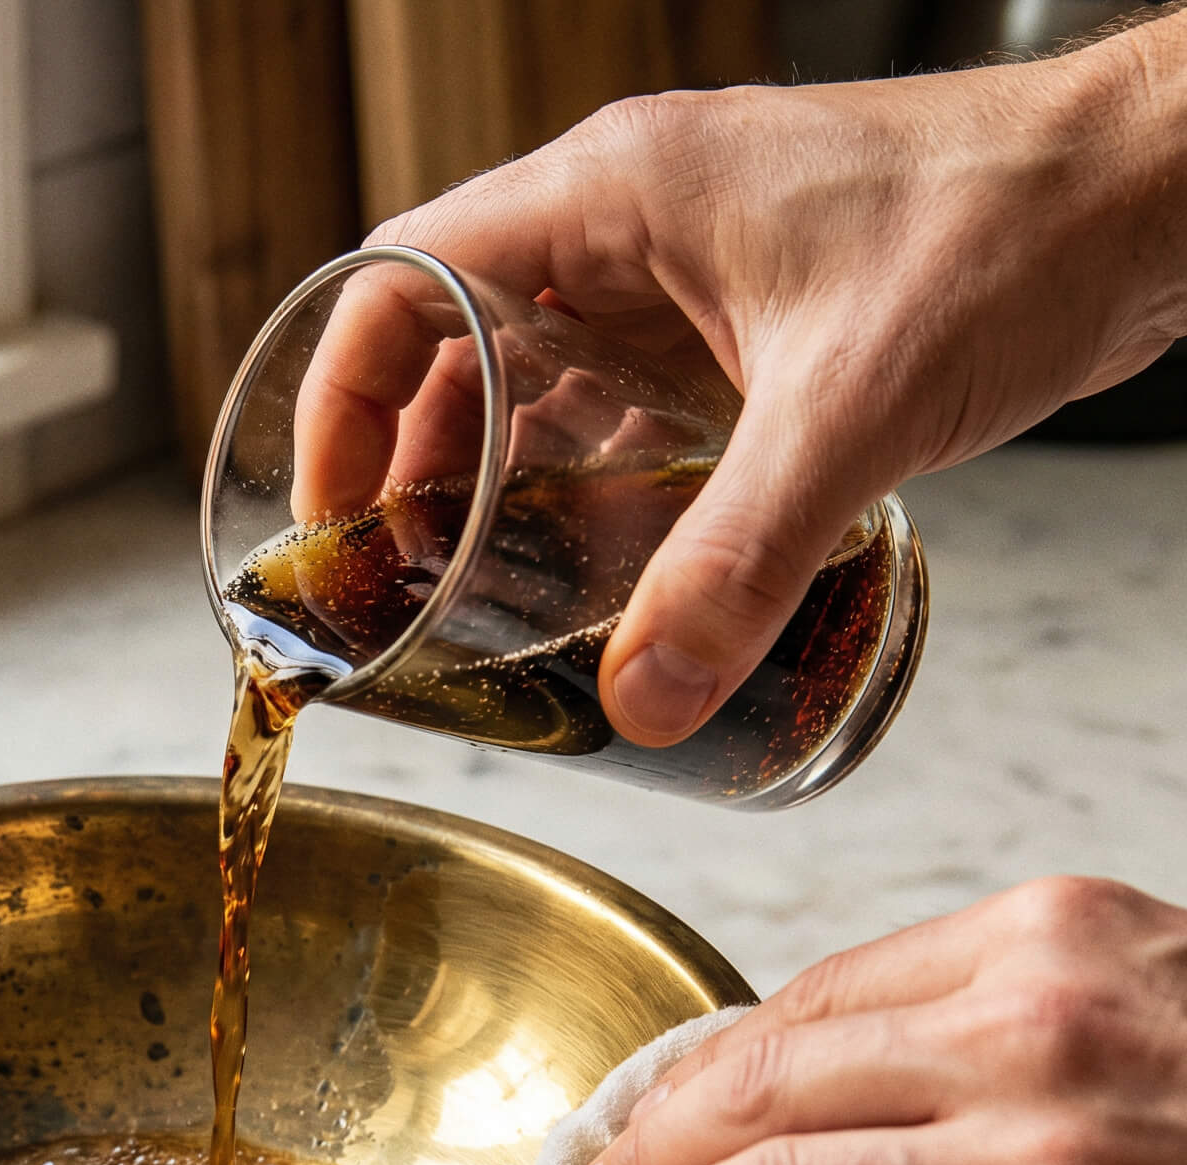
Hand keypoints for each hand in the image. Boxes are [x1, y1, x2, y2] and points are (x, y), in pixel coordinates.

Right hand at [292, 14, 1186, 744]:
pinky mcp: (739, 324)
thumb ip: (739, 565)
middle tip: (401, 585)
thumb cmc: (1015, 230)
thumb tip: (640, 703)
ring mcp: (683, 274)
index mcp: (608, 198)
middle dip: (409, 467)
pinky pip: (618, 405)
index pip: (400, 283)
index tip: (329, 516)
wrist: (1154, 191)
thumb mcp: (853, 412)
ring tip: (476, 592)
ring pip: (533, 378)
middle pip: (451, 344)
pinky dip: (583, 481)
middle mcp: (627, 225)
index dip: (340, 402)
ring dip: (494, 482)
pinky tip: (590, 563)